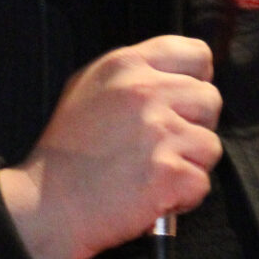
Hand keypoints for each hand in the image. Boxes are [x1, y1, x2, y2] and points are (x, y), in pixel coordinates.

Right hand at [0, 35, 219, 258]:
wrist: (48, 204)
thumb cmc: (67, 152)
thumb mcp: (87, 88)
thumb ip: (135, 74)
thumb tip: (182, 76)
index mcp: (125, 65)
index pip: (196, 54)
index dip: (196, 80)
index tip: (183, 102)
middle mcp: (145, 92)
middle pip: (210, 100)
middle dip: (194, 126)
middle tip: (162, 145)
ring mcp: (159, 132)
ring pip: (210, 146)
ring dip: (189, 165)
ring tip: (151, 172)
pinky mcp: (169, 173)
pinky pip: (202, 183)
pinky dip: (182, 197)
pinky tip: (152, 194)